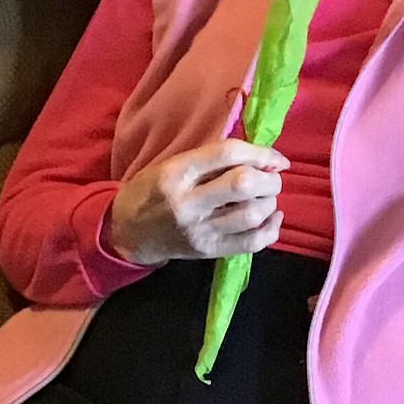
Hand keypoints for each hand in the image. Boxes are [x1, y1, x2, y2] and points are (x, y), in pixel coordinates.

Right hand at [105, 140, 287, 265]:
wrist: (127, 232)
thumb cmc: (150, 190)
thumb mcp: (170, 164)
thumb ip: (209, 159)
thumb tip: (258, 157)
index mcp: (176, 173)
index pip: (227, 154)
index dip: (260, 152)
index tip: (276, 157)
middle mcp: (188, 203)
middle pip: (244, 185)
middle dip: (269, 178)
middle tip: (272, 176)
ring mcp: (199, 230)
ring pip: (251, 214)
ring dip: (270, 202)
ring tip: (267, 196)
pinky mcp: (208, 251)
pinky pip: (250, 243)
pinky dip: (271, 230)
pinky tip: (273, 217)